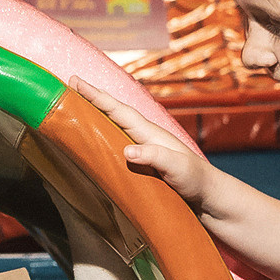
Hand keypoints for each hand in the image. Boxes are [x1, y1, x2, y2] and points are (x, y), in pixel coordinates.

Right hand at [72, 79, 213, 209]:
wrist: (210, 198)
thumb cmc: (197, 181)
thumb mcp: (178, 168)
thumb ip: (155, 157)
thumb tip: (126, 150)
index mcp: (150, 134)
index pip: (118, 111)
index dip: (96, 97)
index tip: (76, 82)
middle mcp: (145, 138)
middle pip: (113, 114)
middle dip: (92, 99)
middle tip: (69, 86)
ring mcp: (143, 150)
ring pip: (113, 128)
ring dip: (95, 116)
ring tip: (74, 108)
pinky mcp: (142, 164)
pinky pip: (116, 145)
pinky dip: (102, 137)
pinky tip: (93, 140)